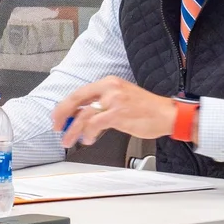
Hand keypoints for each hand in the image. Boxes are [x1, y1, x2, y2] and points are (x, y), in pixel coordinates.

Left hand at [50, 76, 177, 148]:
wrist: (167, 114)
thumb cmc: (148, 109)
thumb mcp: (122, 99)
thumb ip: (102, 104)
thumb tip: (81, 116)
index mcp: (109, 82)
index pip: (79, 92)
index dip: (64, 106)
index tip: (58, 117)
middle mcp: (110, 88)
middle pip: (76, 100)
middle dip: (62, 115)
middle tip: (56, 127)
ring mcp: (114, 101)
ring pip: (83, 115)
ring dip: (72, 130)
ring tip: (69, 140)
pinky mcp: (118, 114)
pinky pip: (94, 125)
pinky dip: (88, 134)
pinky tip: (88, 140)